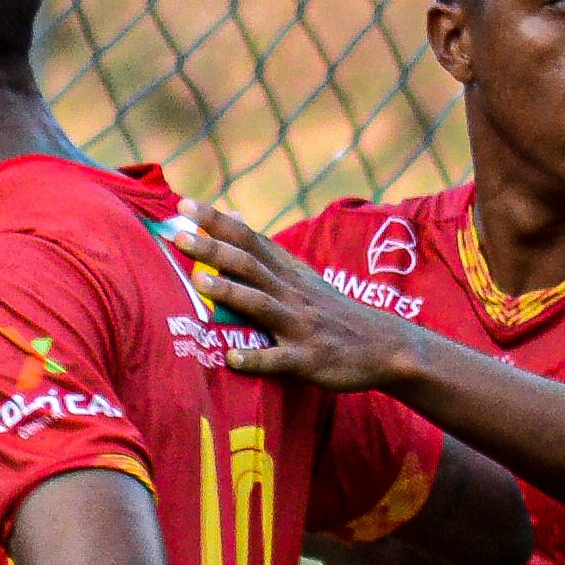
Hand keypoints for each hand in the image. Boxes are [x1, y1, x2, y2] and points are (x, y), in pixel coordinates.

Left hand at [174, 204, 414, 390]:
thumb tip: (230, 216)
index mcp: (288, 273)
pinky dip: (256, 359)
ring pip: (262, 305)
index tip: (185, 204)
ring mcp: (300, 327)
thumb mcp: (302, 276)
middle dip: (213, 249)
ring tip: (199, 283)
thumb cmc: (332, 312)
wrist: (386, 346)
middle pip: (249, 265)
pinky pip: (279, 360)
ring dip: (231, 293)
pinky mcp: (308, 360)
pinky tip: (231, 359)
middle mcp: (292, 294)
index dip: (217, 222)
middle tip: (179, 235)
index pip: (249, 239)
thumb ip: (264, 251)